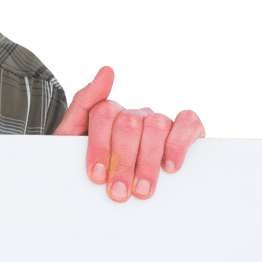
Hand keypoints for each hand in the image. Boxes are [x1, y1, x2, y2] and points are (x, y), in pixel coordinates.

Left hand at [54, 65, 205, 201]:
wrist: (97, 182)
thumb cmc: (96, 164)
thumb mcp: (73, 138)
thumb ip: (83, 105)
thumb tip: (107, 70)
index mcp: (107, 113)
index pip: (103, 113)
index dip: (99, 146)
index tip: (96, 175)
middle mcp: (134, 114)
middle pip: (128, 124)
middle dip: (122, 161)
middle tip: (118, 191)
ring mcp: (159, 121)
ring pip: (156, 126)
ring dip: (147, 162)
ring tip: (141, 190)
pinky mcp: (186, 129)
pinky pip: (188, 123)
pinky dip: (179, 144)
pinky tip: (170, 167)